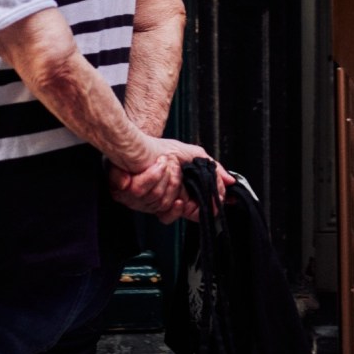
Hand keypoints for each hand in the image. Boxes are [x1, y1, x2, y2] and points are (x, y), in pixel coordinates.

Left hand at [107, 138, 232, 223]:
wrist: (138, 140)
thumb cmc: (161, 149)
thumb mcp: (193, 156)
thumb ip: (213, 170)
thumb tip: (231, 181)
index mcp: (172, 197)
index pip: (184, 214)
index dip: (190, 210)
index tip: (195, 203)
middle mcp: (154, 202)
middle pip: (167, 207)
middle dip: (172, 183)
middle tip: (173, 169)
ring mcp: (137, 200)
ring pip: (154, 200)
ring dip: (160, 175)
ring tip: (160, 162)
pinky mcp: (122, 192)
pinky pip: (137, 191)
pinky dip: (147, 175)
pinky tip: (149, 165)